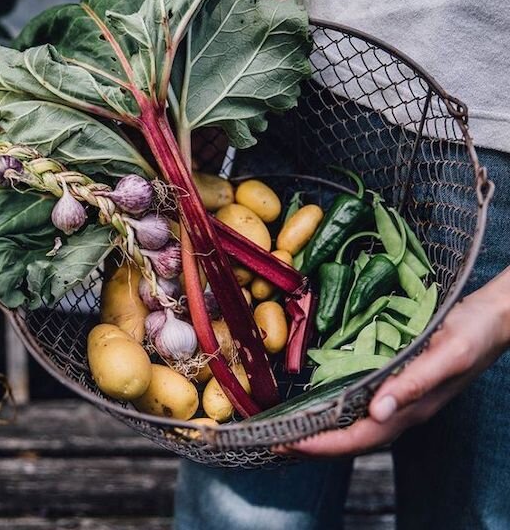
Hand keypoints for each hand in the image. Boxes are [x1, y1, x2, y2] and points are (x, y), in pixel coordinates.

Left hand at [273, 269, 509, 457]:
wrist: (494, 318)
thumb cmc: (473, 333)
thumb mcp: (447, 354)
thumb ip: (414, 382)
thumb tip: (377, 411)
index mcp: (412, 407)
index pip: (360, 437)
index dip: (323, 444)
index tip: (288, 444)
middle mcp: (404, 407)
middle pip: (354, 437)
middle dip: (315, 443)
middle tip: (274, 441)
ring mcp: (404, 396)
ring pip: (358, 424)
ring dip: (324, 429)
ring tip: (291, 428)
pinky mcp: (402, 380)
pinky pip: (365, 404)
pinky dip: (340, 408)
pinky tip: (324, 400)